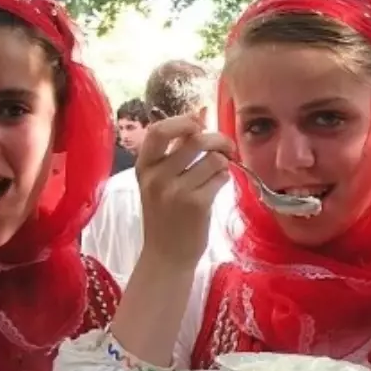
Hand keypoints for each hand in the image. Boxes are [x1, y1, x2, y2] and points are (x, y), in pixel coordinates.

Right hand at [135, 114, 233, 268]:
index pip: (158, 131)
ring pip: (213, 159)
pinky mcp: (197, 204)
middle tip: (226, 147)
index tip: (199, 124)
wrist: (166, 257)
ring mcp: (176, 191)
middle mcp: (157, 177)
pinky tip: (216, 188)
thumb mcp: (158, 183)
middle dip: (218, 139)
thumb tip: (200, 114)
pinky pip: (221, 177)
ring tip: (218, 174)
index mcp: (144, 168)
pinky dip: (224, 179)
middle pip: (195, 140)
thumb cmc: (165, 217)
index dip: (183, 121)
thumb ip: (174, 152)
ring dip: (223, 163)